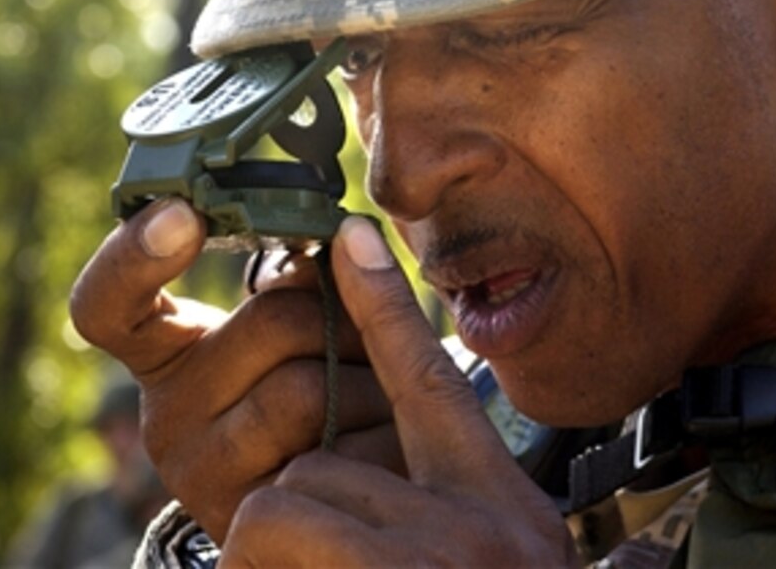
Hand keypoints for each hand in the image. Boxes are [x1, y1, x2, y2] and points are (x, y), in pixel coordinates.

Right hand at [70, 199, 400, 541]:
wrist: (329, 504)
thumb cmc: (312, 386)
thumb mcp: (294, 331)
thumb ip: (300, 285)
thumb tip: (341, 242)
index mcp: (167, 352)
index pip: (108, 305)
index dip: (134, 255)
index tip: (182, 211)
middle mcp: (166, 414)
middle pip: (270, 324)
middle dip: (345, 317)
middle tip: (376, 333)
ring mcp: (199, 471)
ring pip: (305, 391)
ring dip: (372, 378)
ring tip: (388, 389)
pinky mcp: (248, 514)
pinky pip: (336, 453)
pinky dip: (382, 433)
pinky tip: (393, 434)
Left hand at [219, 216, 577, 566]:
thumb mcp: (511, 568)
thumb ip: (464, 511)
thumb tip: (467, 499)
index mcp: (500, 507)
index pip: (432, 385)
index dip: (385, 308)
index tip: (354, 240)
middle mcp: (478, 524)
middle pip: (326, 459)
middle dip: (303, 512)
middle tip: (323, 567)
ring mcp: (433, 554)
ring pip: (287, 497)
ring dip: (275, 552)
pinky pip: (264, 530)